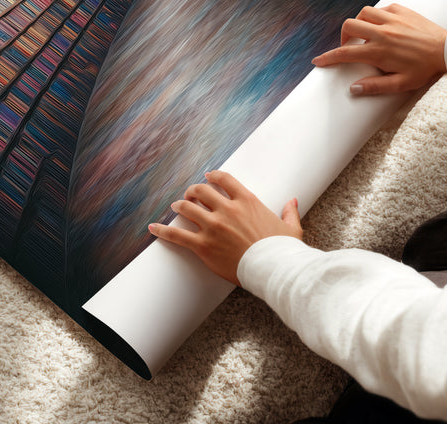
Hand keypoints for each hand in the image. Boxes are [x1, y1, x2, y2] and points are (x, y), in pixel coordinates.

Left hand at [148, 170, 301, 285]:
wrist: (274, 269)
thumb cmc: (283, 250)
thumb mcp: (290, 228)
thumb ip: (289, 212)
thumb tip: (293, 201)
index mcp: (247, 201)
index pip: (224, 180)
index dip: (212, 176)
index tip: (207, 177)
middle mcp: (227, 209)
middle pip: (201, 191)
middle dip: (193, 191)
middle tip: (189, 194)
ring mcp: (213, 227)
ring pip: (187, 208)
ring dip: (179, 205)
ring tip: (175, 206)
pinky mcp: (203, 245)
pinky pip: (177, 235)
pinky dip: (163, 230)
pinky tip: (153, 227)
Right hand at [312, 3, 446, 95]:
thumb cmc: (426, 69)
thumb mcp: (402, 84)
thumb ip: (376, 86)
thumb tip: (353, 89)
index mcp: (379, 51)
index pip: (345, 54)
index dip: (328, 57)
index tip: (318, 61)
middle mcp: (382, 32)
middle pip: (349, 26)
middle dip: (343, 36)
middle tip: (349, 46)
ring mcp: (392, 19)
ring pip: (363, 13)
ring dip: (359, 23)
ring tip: (365, 34)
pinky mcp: (402, 10)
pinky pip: (381, 8)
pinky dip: (377, 15)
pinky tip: (383, 25)